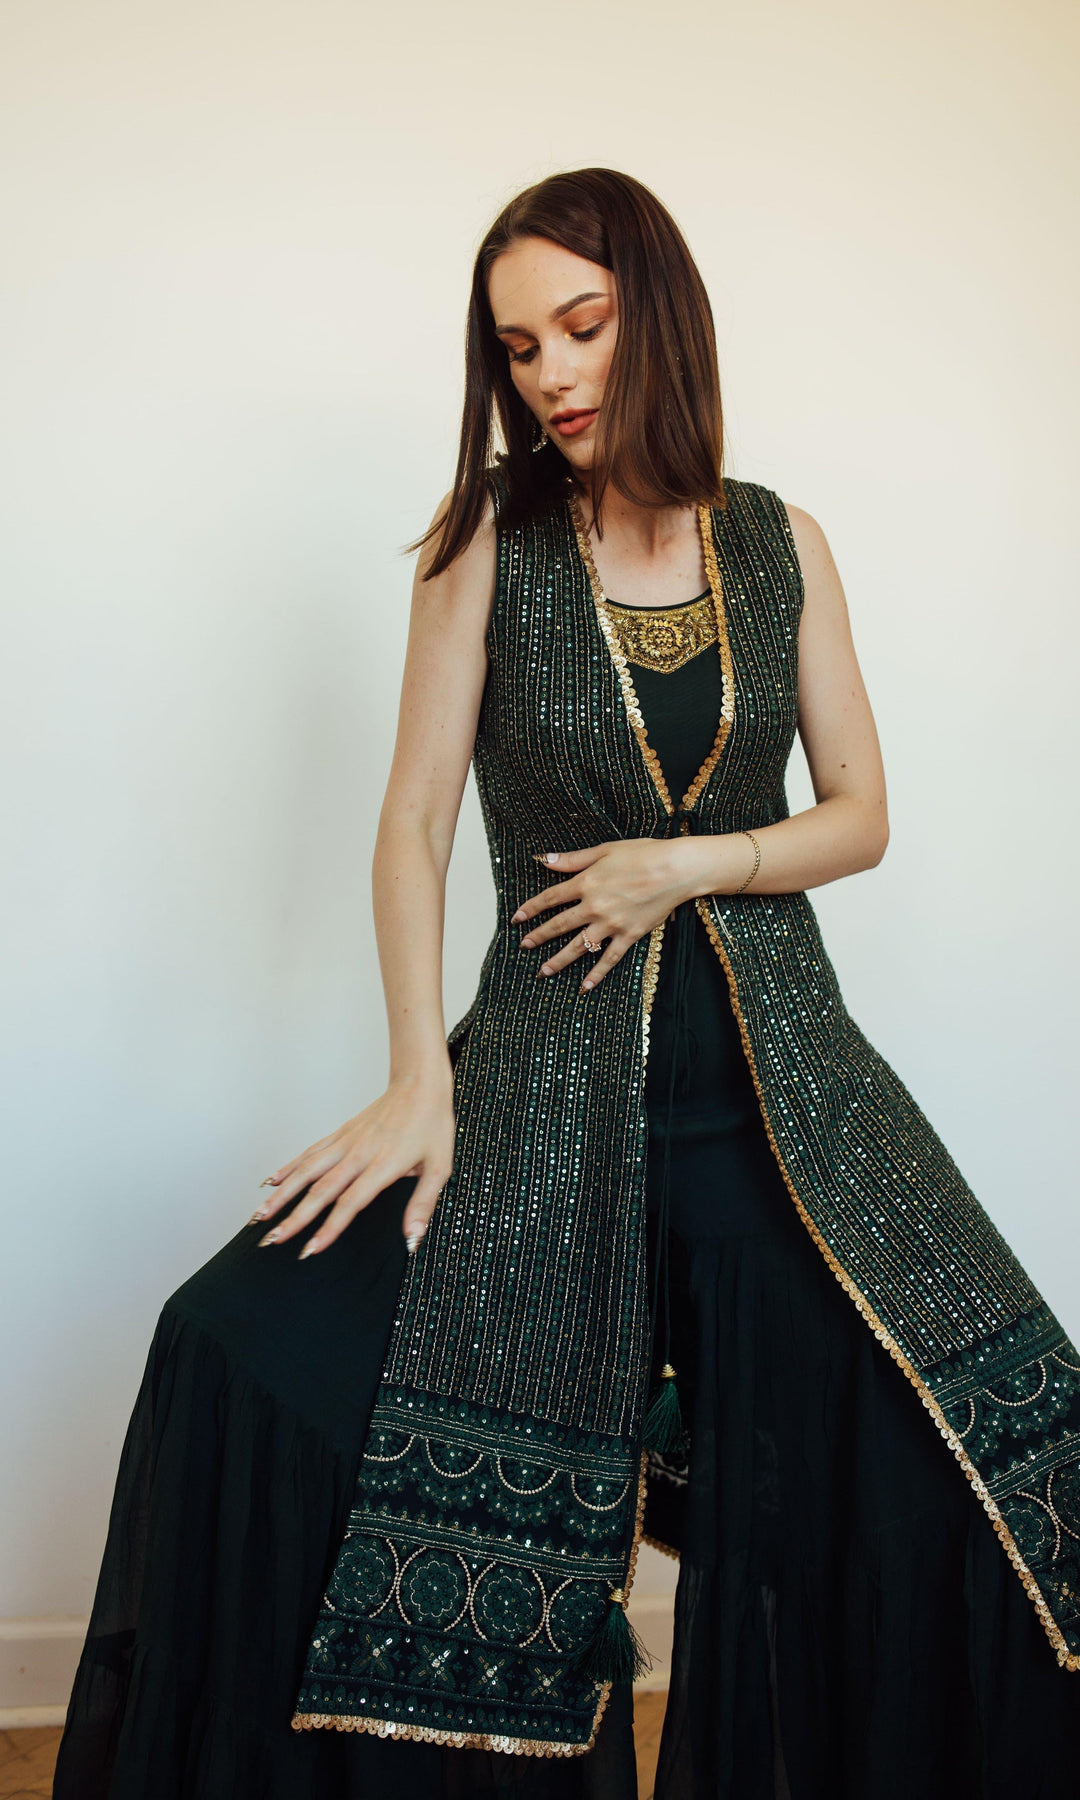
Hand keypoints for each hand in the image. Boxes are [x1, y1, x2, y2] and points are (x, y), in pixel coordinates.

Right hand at [249, 1066, 456, 1258]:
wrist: (419, 1083)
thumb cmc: (432, 1124)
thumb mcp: (440, 1167)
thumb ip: (423, 1203)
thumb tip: (413, 1238)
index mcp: (382, 1165)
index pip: (349, 1203)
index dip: (328, 1228)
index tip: (309, 1249)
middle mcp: (358, 1154)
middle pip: (320, 1190)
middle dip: (294, 1218)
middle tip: (271, 1240)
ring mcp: (345, 1142)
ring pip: (306, 1170)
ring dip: (281, 1194)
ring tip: (259, 1216)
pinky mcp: (340, 1133)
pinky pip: (309, 1152)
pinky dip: (288, 1167)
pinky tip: (271, 1181)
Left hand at [512, 839, 695, 989]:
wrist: (676, 870)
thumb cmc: (643, 854)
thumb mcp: (604, 850)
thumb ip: (573, 859)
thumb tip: (544, 859)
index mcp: (586, 883)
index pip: (550, 898)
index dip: (531, 908)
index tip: (517, 918)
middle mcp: (594, 906)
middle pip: (560, 925)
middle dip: (539, 936)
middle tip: (524, 945)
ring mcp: (611, 924)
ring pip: (579, 946)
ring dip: (559, 960)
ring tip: (543, 971)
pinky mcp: (629, 936)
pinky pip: (609, 959)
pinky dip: (596, 974)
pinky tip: (584, 986)